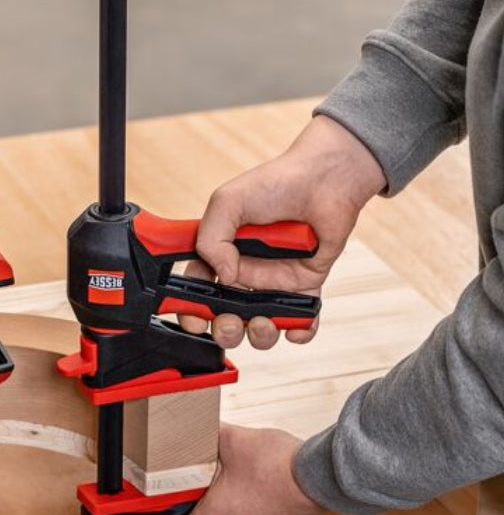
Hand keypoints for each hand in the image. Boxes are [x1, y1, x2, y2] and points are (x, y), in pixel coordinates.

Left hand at [171, 423, 321, 514]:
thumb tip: (192, 424)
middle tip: (197, 482)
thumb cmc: (276, 466)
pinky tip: (247, 483)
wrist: (319, 477)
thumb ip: (207, 434)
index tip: (171, 507)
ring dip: (220, 507)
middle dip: (196, 508)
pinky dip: (241, 507)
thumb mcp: (232, 440)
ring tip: (224, 479)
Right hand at [181, 114, 385, 349]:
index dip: (190, 309)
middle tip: (229, 322)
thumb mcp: (228, 202)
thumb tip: (224, 275)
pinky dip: (300, 330)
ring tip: (263, 321)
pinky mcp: (304, 286)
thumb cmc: (276, 183)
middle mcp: (243, 273)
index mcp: (219, 254)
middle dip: (224, 330)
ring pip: (260, 325)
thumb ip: (212, 237)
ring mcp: (273, 282)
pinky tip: (296, 326)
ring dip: (258, 334)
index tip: (193, 317)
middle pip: (225, 316)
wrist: (325, 179)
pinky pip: (300, 319)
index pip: (197, 290)